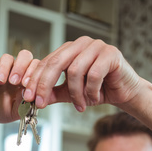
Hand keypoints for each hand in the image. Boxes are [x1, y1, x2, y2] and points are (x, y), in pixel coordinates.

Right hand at [0, 48, 37, 125]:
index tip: (26, 85)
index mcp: (27, 80)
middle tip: (14, 82)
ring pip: (8, 57)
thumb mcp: (17, 111)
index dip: (33, 74)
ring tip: (0, 81)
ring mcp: (3, 66)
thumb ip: (26, 104)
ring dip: (5, 68)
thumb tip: (33, 94)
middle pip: (25, 56)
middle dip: (21, 68)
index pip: (36, 67)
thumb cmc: (3, 111)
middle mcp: (17, 70)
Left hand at [22, 36, 140, 111]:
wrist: (123, 92)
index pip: (46, 63)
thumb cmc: (97, 90)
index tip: (28, 98)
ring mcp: (96, 46)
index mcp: (68, 50)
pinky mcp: (110, 53)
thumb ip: (54, 93)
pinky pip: (94, 74)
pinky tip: (93, 98)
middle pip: (56, 63)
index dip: (35, 80)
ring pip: (75, 71)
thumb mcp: (70, 93)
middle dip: (45, 85)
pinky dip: (91, 90)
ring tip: (81, 106)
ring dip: (76, 94)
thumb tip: (34, 98)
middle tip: (41, 104)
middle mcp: (80, 44)